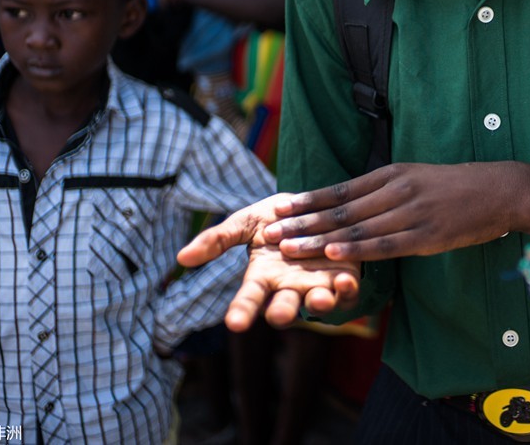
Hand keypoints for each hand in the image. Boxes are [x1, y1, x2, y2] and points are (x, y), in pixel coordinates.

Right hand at [177, 194, 360, 330]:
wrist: (317, 205)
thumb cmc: (278, 218)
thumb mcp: (246, 222)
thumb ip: (218, 239)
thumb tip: (182, 258)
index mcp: (263, 277)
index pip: (248, 298)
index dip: (242, 311)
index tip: (234, 324)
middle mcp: (289, 287)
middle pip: (283, 308)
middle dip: (281, 313)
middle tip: (278, 315)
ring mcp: (317, 285)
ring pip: (318, 304)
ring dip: (319, 303)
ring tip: (318, 298)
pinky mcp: (344, 278)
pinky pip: (347, 293)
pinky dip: (347, 290)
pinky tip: (346, 280)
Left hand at [265, 161, 529, 261]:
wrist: (501, 189)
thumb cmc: (458, 187)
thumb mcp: (417, 177)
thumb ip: (385, 189)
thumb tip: (352, 199)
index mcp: (392, 174)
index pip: (339, 189)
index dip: (306, 200)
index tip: (276, 207)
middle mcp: (396, 190)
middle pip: (340, 209)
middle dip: (301, 223)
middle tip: (269, 233)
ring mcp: (410, 213)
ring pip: (356, 228)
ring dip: (318, 240)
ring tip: (288, 248)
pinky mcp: (427, 235)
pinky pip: (385, 244)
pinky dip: (356, 250)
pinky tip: (333, 256)